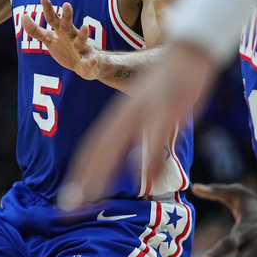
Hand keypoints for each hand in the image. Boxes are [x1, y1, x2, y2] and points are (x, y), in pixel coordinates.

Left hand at [20, 0, 100, 79]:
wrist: (86, 64)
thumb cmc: (65, 48)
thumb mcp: (49, 39)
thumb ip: (36, 30)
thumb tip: (23, 16)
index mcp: (61, 31)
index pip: (53, 19)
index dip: (48, 9)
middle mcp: (71, 36)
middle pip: (68, 25)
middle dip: (67, 15)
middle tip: (66, 4)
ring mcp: (80, 48)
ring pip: (81, 41)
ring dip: (82, 34)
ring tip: (84, 27)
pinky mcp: (87, 62)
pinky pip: (89, 62)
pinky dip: (91, 62)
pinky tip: (93, 61)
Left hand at [59, 42, 214, 209]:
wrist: (187, 50)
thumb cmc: (169, 83)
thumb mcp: (149, 110)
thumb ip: (141, 134)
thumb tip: (138, 161)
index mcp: (120, 115)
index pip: (93, 147)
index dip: (81, 172)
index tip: (69, 196)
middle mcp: (126, 114)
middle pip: (97, 148)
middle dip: (82, 179)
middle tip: (68, 206)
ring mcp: (145, 111)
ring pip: (118, 144)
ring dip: (106, 172)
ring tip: (92, 197)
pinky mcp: (168, 109)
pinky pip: (154, 138)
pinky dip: (148, 160)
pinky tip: (143, 180)